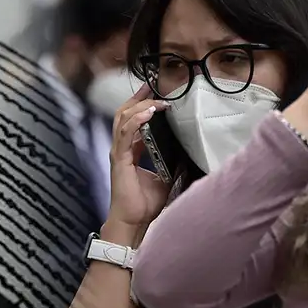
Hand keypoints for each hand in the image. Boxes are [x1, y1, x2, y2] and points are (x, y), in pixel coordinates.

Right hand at [108, 84, 171, 227]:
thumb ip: (172, 162)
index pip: (132, 120)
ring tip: (154, 98)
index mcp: (130, 151)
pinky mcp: (119, 160)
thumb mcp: (165, 177)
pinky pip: (126, 135)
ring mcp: (118, 153)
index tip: (155, 93)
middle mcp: (122, 149)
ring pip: (123, 119)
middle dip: (138, 98)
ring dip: (139, 106)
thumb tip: (189, 152)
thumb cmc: (145, 204)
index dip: (142, 105)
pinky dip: (136, 121)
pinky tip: (147, 113)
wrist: (133, 222)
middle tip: (152, 85)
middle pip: (124, 114)